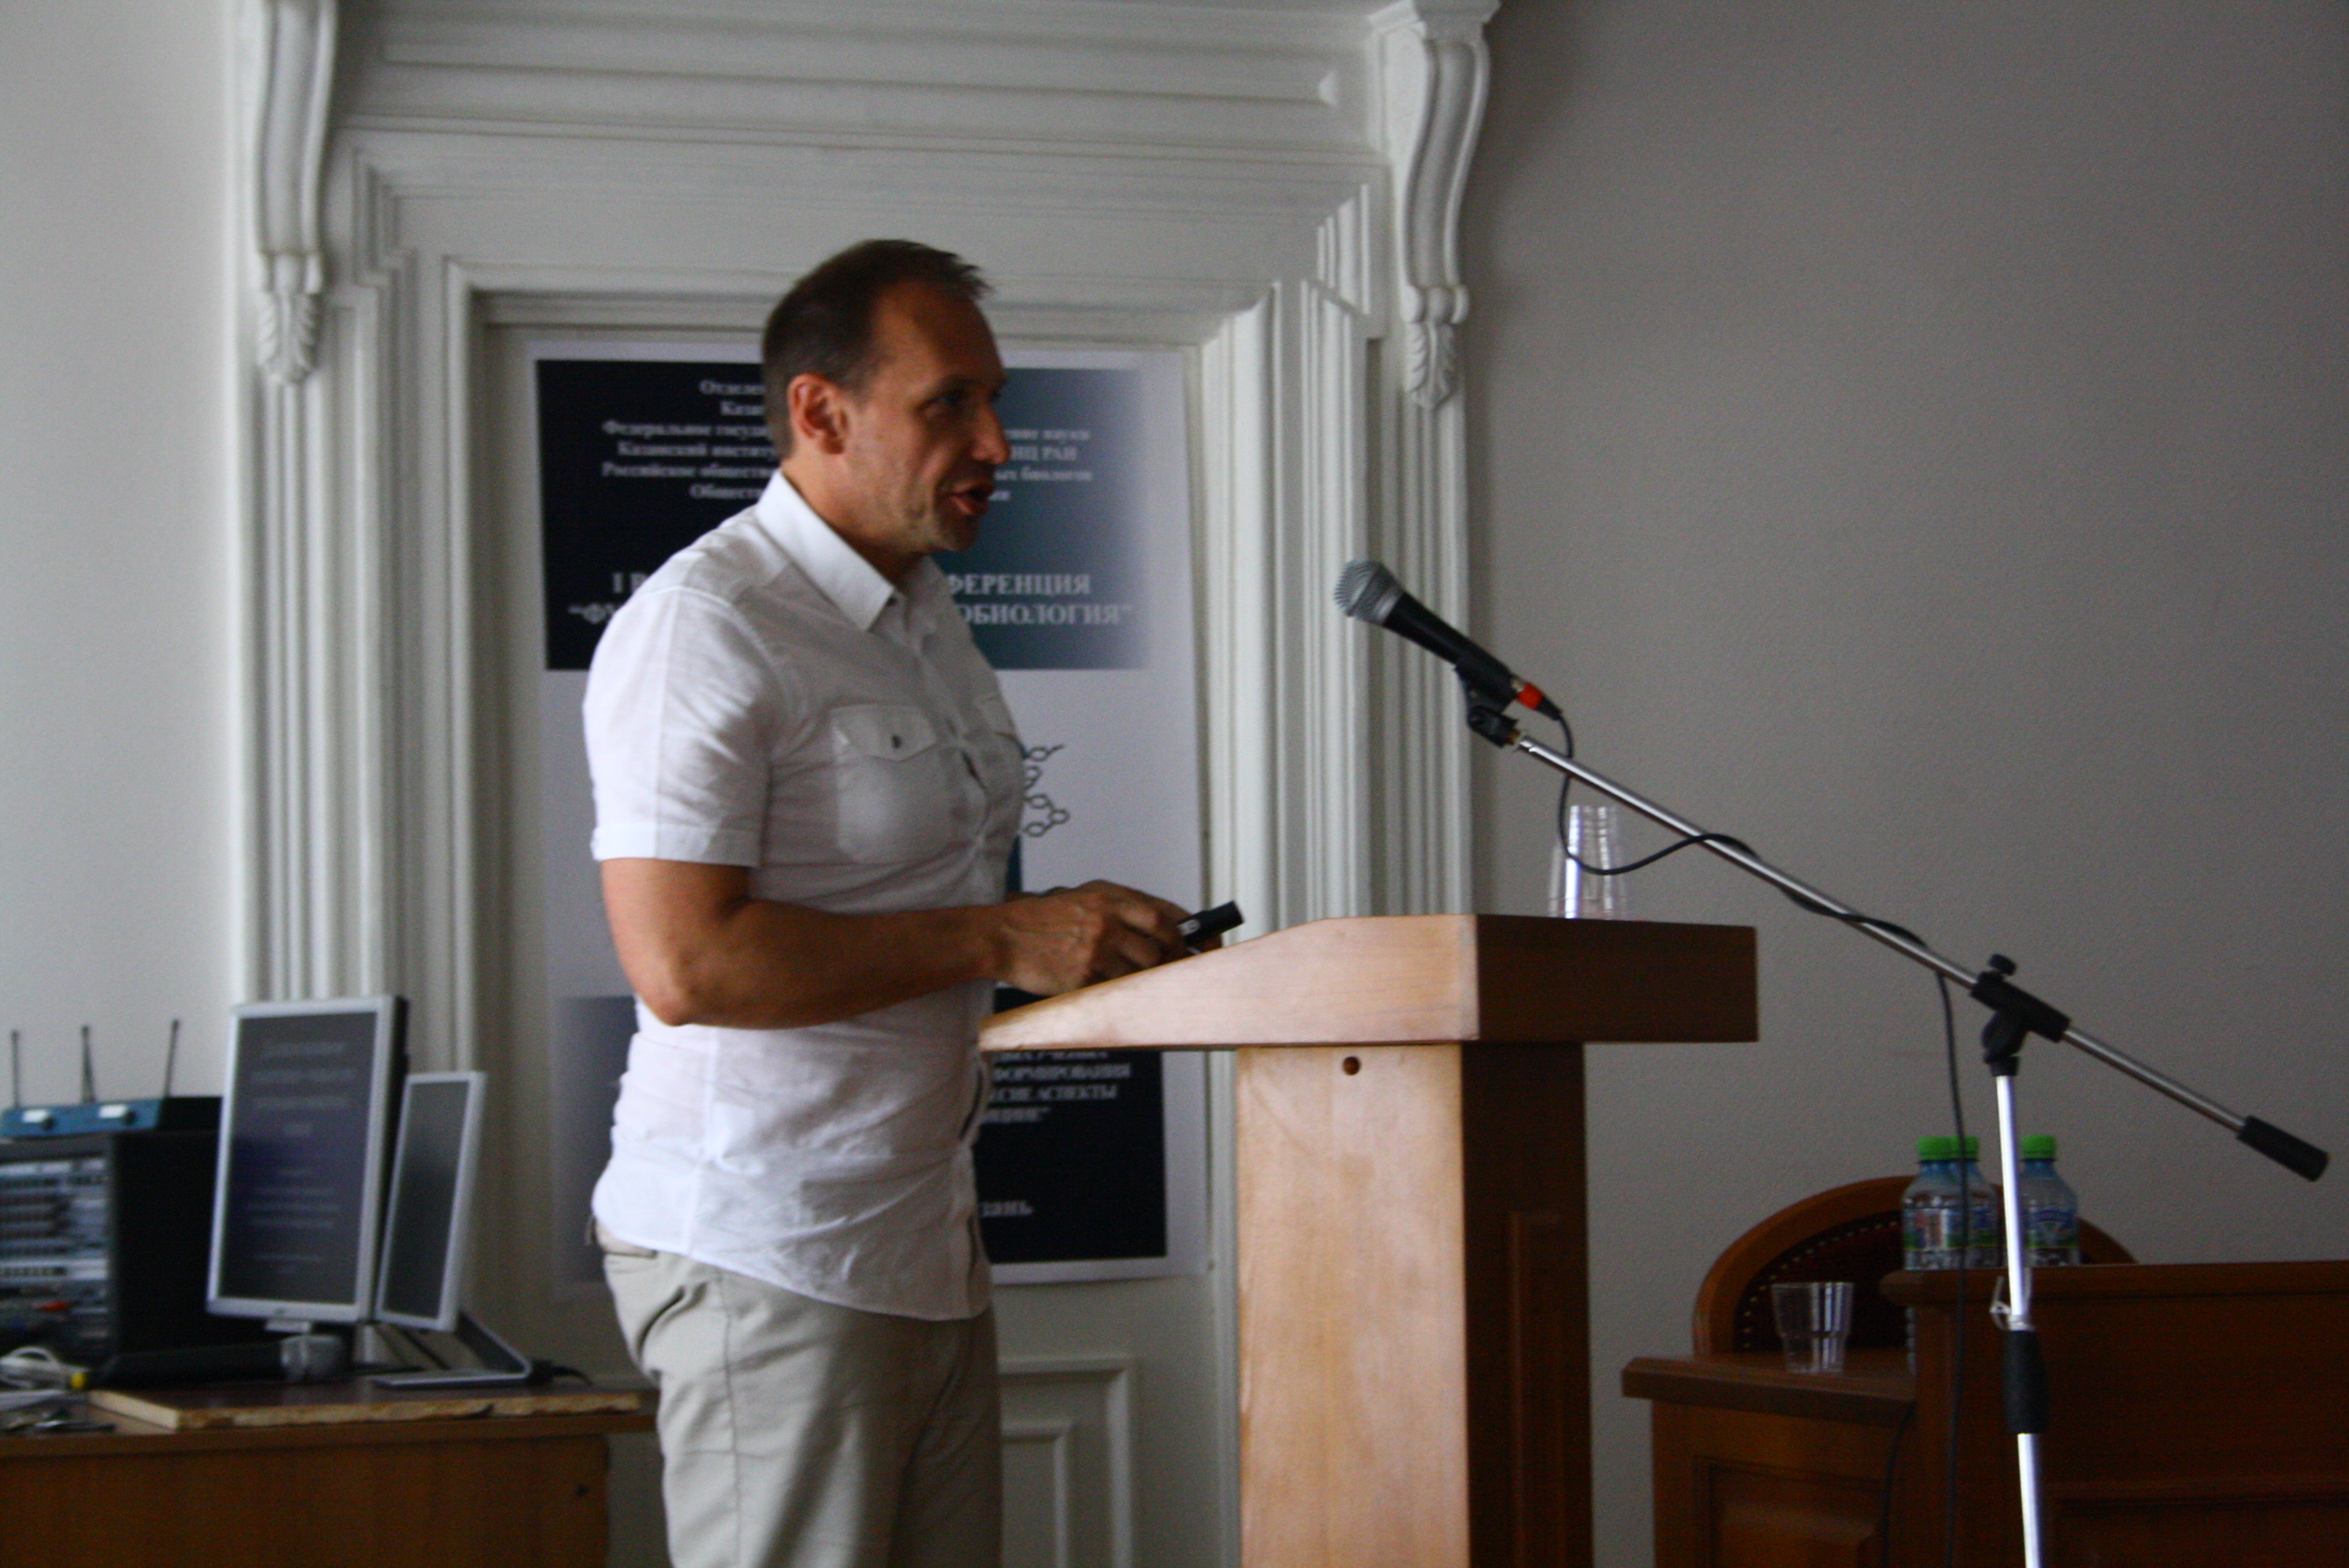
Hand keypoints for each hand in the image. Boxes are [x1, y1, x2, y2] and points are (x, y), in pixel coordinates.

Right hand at [990, 880, 1191, 994]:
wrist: (1001, 936)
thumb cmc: (1038, 919)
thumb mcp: (1080, 898)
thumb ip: (1117, 908)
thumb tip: (1159, 925)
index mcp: (1108, 896)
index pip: (1164, 912)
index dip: (1189, 929)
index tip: (1203, 940)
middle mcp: (1106, 919)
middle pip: (1161, 943)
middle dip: (1174, 958)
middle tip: (1176, 966)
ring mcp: (1096, 948)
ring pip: (1143, 969)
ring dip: (1146, 977)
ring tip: (1136, 976)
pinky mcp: (1084, 976)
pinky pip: (1117, 988)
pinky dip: (1120, 990)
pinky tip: (1110, 986)